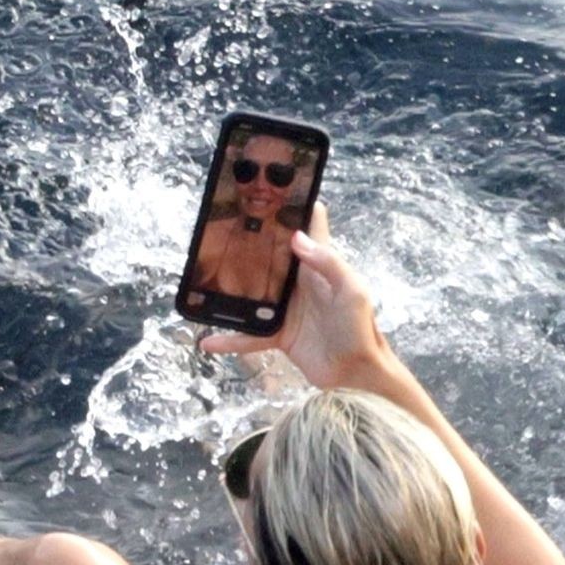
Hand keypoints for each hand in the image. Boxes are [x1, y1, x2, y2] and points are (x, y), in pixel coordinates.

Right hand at [200, 202, 388, 389]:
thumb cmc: (360, 329)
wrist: (356, 375)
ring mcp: (286, 308)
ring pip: (252, 292)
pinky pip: (249, 335)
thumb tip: (296, 236)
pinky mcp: (278, 334)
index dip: (291, 206)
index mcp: (318, 264)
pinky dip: (230, 339)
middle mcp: (298, 282)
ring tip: (204, 278)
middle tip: (220, 226)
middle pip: (269, 255)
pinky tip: (208, 340)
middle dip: (248, 242)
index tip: (268, 189)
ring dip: (231, 288)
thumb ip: (328, 262)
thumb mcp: (352, 290)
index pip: (306, 226)